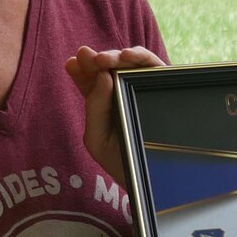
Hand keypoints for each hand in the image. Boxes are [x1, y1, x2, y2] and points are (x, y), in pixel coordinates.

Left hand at [65, 44, 163, 189]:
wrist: (153, 182)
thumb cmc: (123, 163)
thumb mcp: (97, 139)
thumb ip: (95, 108)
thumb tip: (104, 76)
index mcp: (104, 104)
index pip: (90, 80)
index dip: (81, 68)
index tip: (72, 63)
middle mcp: (124, 93)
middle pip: (109, 67)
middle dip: (95, 59)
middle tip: (86, 56)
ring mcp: (144, 88)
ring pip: (130, 62)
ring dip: (115, 54)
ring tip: (104, 58)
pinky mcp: (164, 86)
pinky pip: (154, 65)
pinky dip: (141, 55)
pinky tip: (127, 55)